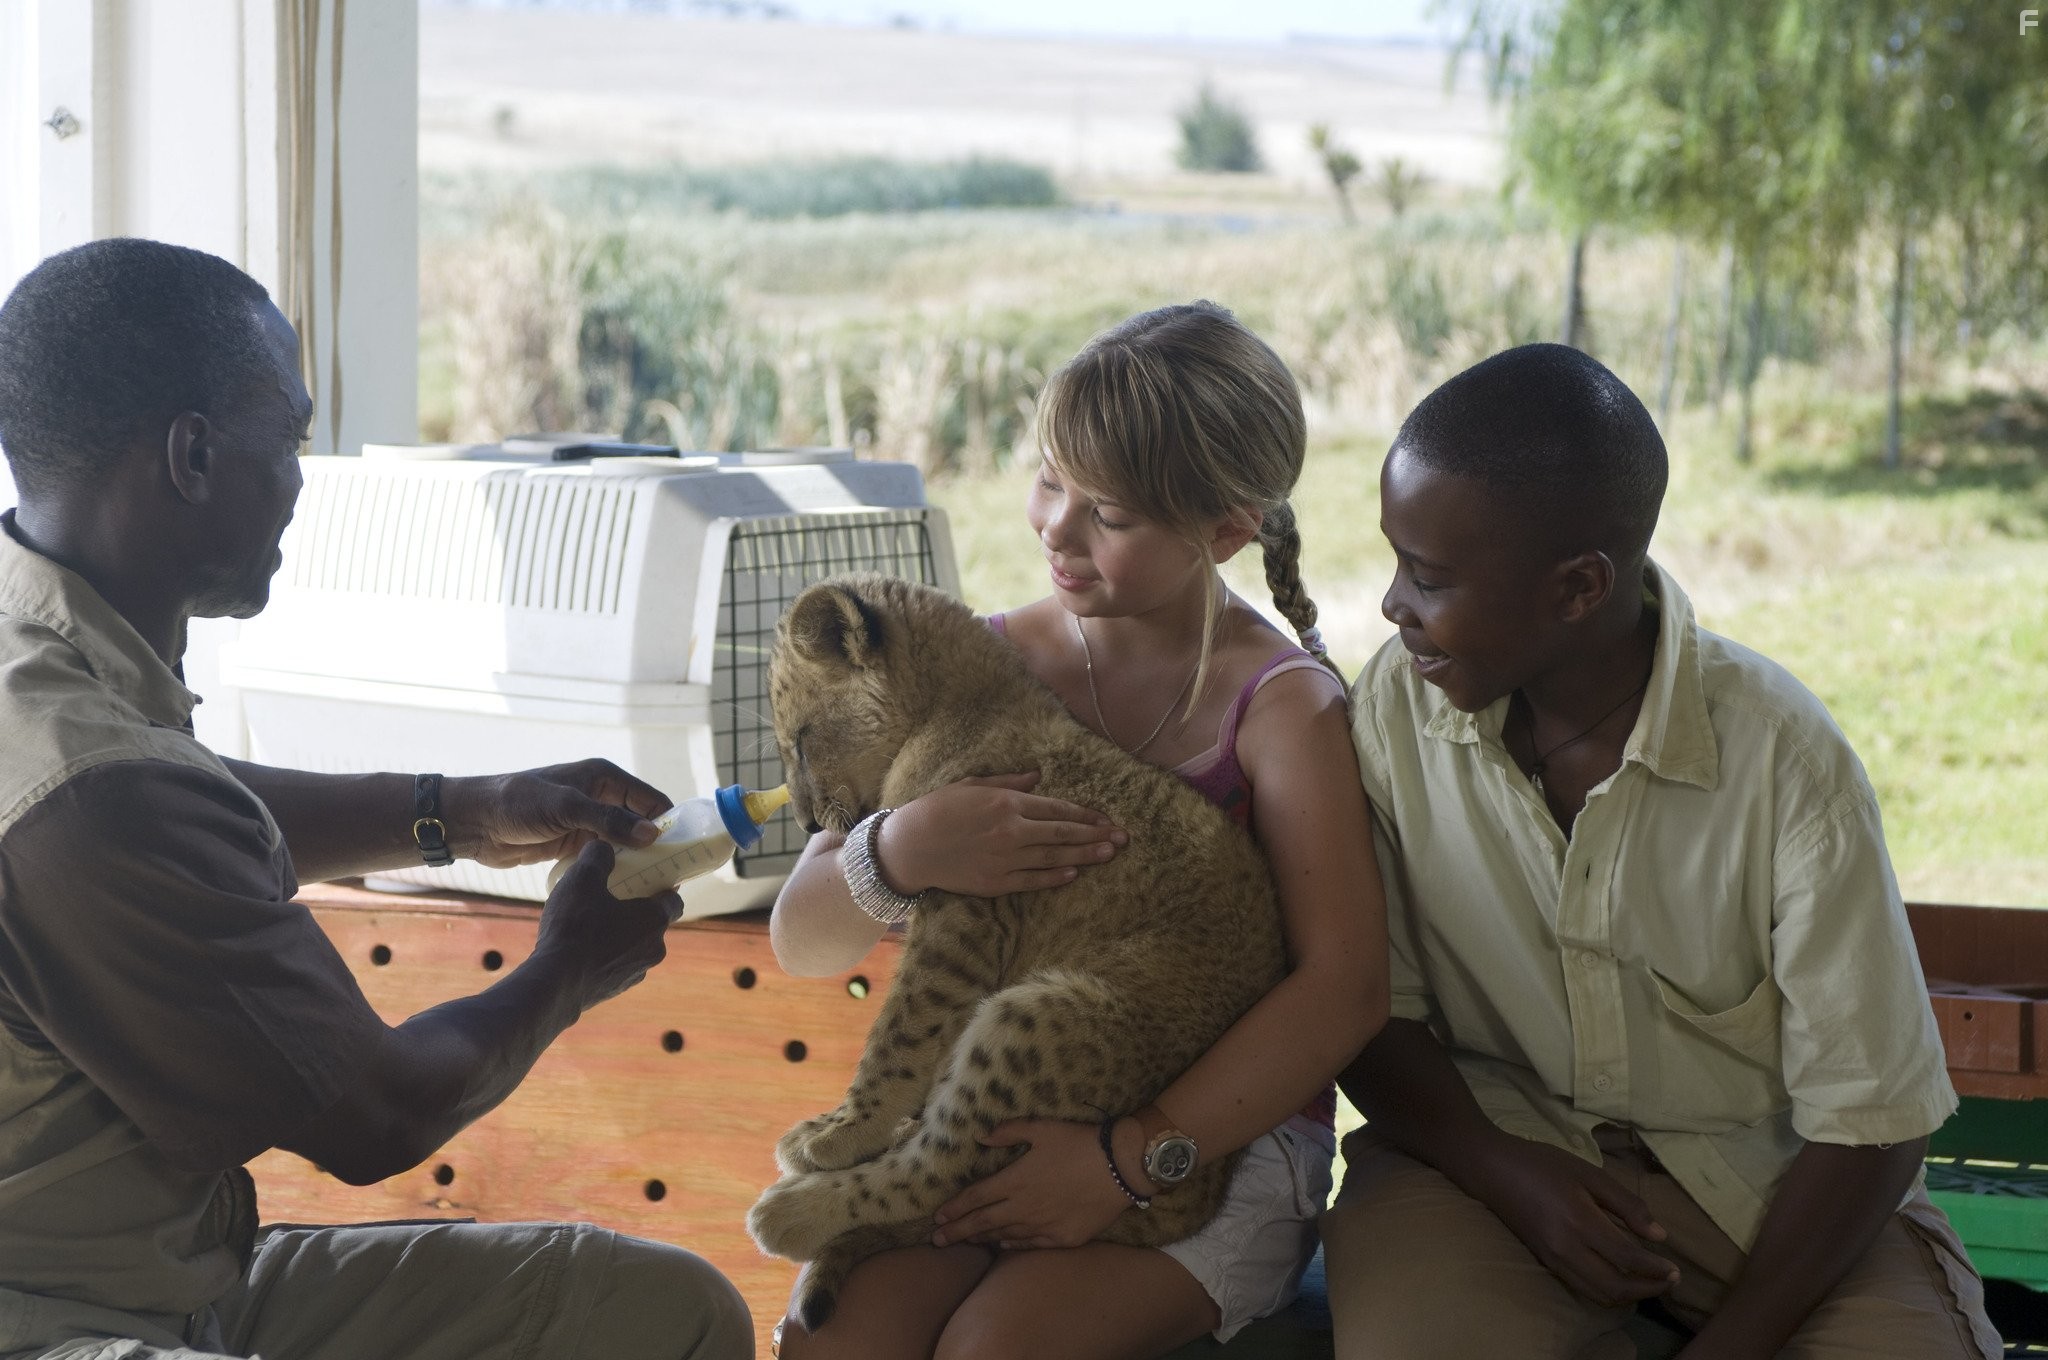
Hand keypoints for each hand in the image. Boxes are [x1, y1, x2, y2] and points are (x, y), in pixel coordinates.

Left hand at [441, 759, 671, 867]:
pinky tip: (626, 890)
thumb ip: (609, 820)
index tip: (686, 850)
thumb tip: (653, 835)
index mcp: (604, 778)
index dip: (670, 822)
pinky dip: (615, 870)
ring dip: (637, 860)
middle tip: (673, 875)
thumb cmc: (518, 803)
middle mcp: (600, 798)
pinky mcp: (573, 843)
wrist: (476, 822)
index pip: (651, 799)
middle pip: (641, 822)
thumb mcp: (566, 808)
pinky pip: (604, 857)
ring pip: (624, 842)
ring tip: (655, 886)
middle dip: (657, 845)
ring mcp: (587, 822)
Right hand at [534, 840, 680, 1009]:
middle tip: (613, 896)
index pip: (674, 900)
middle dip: (636, 910)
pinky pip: (614, 966)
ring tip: (591, 923)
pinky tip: (579, 949)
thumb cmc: (575, 928)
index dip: (662, 887)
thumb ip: (598, 855)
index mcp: (654, 920)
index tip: (647, 878)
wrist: (555, 984)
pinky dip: (604, 957)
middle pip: (653, 924)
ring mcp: (634, 974)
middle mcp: (653, 950)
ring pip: (633, 947)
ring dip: (620, 936)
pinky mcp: (614, 991)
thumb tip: (603, 845)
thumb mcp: (583, 878)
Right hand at [878, 773, 1126, 897]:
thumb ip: (1008, 782)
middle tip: (1122, 838)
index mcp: (1006, 803)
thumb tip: (1036, 777)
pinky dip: (1055, 878)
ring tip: (1109, 854)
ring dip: (1085, 856)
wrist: (908, 847)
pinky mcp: (995, 882)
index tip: (1106, 818)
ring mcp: (1005, 859)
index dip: (1085, 814)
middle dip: (1096, 835)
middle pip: (1064, 834)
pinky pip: (1033, 880)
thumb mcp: (971, 784)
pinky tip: (1074, 874)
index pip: (1057, 808)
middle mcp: (1011, 830)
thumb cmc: (936, 810)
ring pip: (1055, 858)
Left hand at [929, 1118, 1131, 1249]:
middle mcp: (1023, 1207)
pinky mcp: (1063, 1238)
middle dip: (957, 1232)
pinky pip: (1030, 1245)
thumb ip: (1008, 1132)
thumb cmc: (1079, 1142)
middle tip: (937, 1241)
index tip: (937, 1217)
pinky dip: (1012, 1245)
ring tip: (967, 1241)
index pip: (975, 1198)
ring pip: (1005, 1236)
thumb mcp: (1041, 1128)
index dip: (955, 1208)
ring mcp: (1043, 1226)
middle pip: (983, 1223)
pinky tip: (1002, 1246)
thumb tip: (981, 1137)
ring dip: (983, 1239)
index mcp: (1014, 1180)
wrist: (1119, 1167)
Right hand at [1468, 1135, 1679, 1306]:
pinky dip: (1607, 1291)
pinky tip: (1620, 1277)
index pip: (1627, 1258)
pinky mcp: (1546, 1262)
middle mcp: (1566, 1248)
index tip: (1676, 1270)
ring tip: (1650, 1283)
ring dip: (1629, 1295)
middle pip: (1615, 1287)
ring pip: (1599, 1294)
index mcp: (1580, 1221)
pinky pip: (1583, 1287)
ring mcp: (1554, 1259)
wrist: (1492, 1170)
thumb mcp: (1588, 1173)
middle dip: (1648, 1289)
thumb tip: (1659, 1235)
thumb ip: (1625, 1204)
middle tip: (1669, 1281)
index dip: (1656, 1269)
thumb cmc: (1542, 1164)